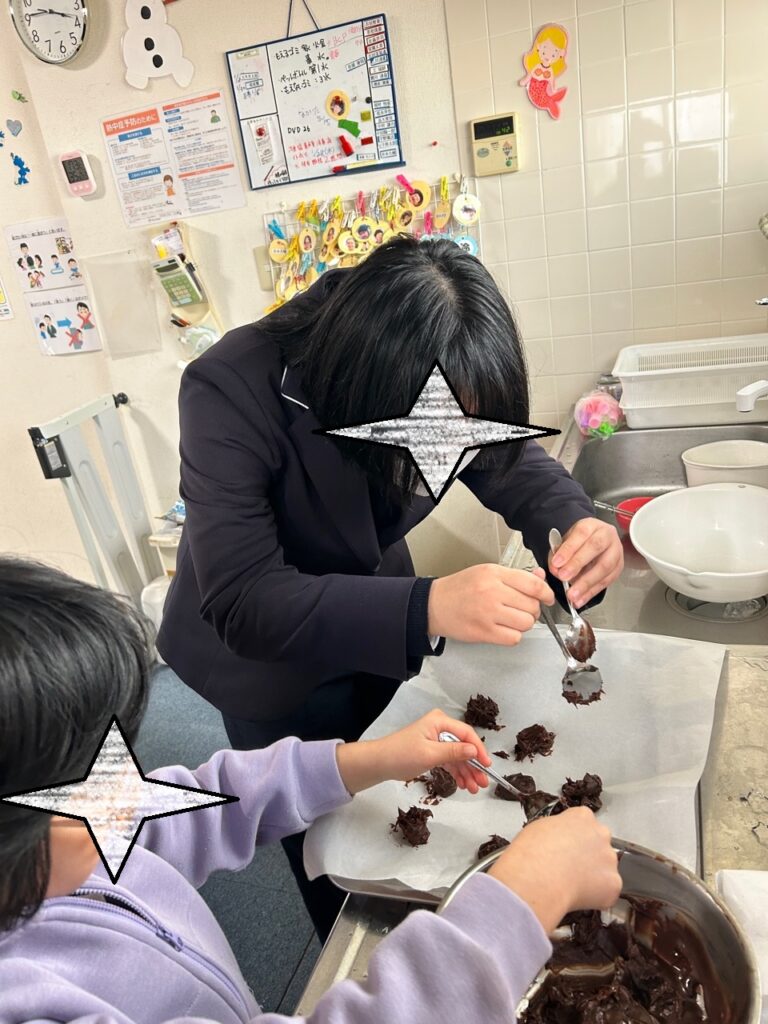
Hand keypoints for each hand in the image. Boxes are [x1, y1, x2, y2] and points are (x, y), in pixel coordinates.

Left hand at [335, 709, 492, 795]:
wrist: (380, 763)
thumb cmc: (402, 754)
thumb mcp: (430, 754)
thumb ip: (454, 752)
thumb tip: (475, 750)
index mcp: (440, 721)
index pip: (466, 734)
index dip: (478, 750)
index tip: (487, 766)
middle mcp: (440, 728)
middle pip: (464, 746)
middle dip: (474, 765)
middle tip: (483, 783)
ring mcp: (437, 740)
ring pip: (458, 756)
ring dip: (467, 772)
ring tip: (474, 788)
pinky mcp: (433, 751)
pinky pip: (449, 761)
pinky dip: (457, 773)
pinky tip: (463, 784)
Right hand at [428, 565, 553, 645]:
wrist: (434, 605)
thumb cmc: (459, 588)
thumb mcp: (487, 573)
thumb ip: (515, 576)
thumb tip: (540, 578)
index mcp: (494, 574)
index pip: (533, 584)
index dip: (546, 593)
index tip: (547, 598)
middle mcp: (492, 592)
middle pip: (532, 605)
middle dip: (532, 609)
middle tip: (522, 609)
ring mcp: (488, 613)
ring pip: (526, 623)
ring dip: (523, 623)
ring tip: (511, 619)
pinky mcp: (484, 632)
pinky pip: (514, 638)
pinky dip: (513, 635)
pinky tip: (503, 629)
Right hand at [487, 808, 620, 933]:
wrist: (538, 878)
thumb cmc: (532, 852)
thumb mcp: (539, 828)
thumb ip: (557, 830)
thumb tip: (558, 840)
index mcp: (582, 817)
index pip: (584, 823)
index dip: (574, 838)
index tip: (566, 847)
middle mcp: (601, 834)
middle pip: (599, 844)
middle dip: (589, 855)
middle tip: (571, 868)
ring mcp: (610, 859)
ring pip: (605, 869)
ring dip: (593, 877)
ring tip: (571, 884)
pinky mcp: (614, 884)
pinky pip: (607, 892)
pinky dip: (596, 897)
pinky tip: (577, 896)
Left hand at [548, 518, 622, 607]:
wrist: (595, 540)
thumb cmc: (580, 541)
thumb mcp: (566, 541)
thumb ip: (558, 553)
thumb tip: (556, 569)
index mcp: (591, 525)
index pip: (581, 534)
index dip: (569, 549)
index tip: (556, 563)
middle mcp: (607, 536)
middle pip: (595, 548)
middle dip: (578, 564)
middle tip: (563, 577)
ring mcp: (616, 552)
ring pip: (605, 567)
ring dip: (587, 583)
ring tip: (572, 595)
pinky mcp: (618, 568)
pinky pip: (606, 582)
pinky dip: (591, 592)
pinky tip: (580, 599)